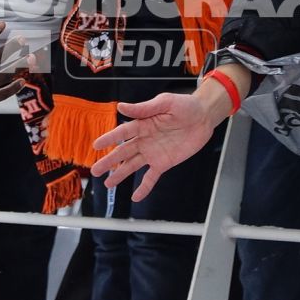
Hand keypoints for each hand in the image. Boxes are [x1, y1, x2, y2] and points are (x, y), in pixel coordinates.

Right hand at [92, 86, 229, 202]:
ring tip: (108, 184)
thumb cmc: (185, 105)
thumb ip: (143, 108)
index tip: (96, 145)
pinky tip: (136, 196)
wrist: (204, 117)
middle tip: (95, 170)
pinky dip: (144, 187)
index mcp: (143, 124)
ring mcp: (153, 153)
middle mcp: (144, 140)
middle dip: (109, 162)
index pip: (122, 133)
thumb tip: (121, 106)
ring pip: (133, 166)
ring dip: (120, 175)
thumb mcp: (165, 102)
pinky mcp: (164, 162)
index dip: (109, 139)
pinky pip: (152, 177)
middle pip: (123, 152)